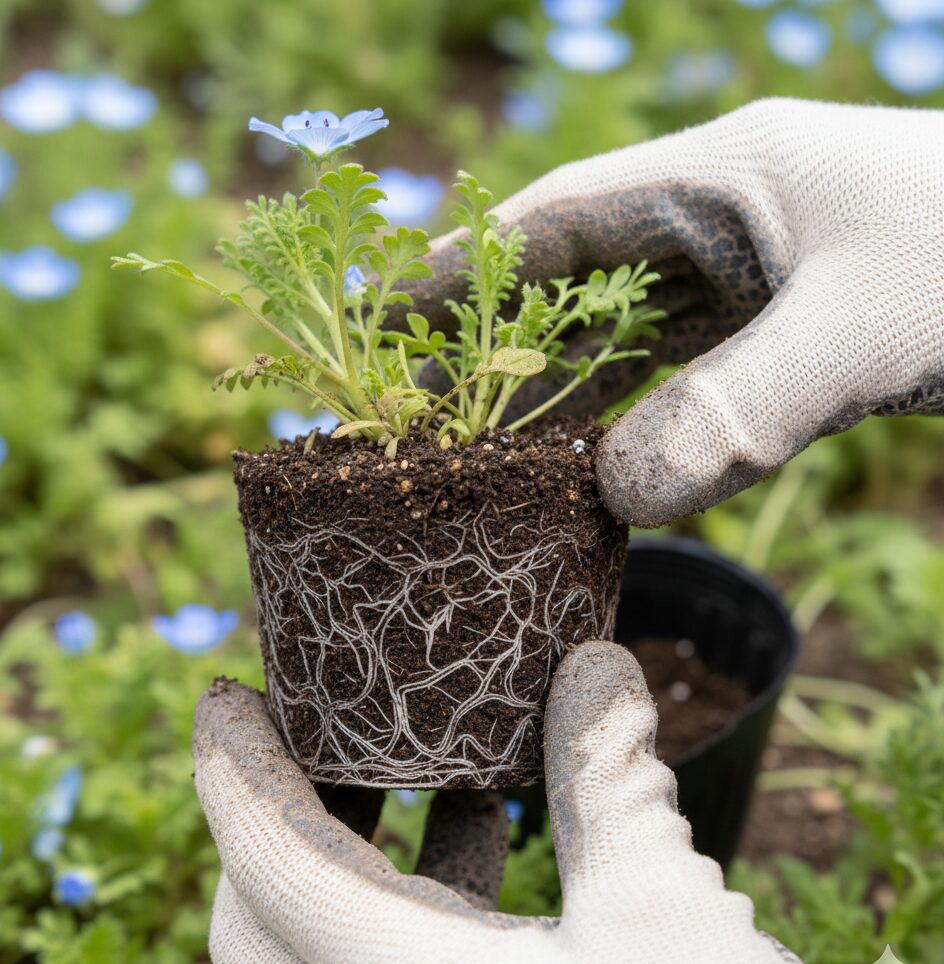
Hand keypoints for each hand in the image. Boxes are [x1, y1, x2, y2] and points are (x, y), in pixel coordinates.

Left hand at [193, 642, 843, 963]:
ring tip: (412, 809)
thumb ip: (609, 780)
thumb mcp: (671, 916)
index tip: (224, 694)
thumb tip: (593, 663)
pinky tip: (472, 889)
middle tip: (335, 743)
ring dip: (320, 881)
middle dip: (275, 814)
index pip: (265, 852)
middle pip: (251, 918)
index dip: (232, 762)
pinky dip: (372, 940)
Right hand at [407, 98, 943, 526]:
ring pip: (619, 343)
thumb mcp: (872, 326)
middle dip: (491, 346)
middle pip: (569, 288)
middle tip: (410, 408)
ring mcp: (751, 285)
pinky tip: (585, 469)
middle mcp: (721, 226)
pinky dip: (626, 426)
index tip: (382, 311)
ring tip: (475, 453)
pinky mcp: (782, 338)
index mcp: (721, 178)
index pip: (554, 219)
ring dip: (554, 398)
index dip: (460, 265)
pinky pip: (677, 384)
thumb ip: (744, 405)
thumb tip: (616, 493)